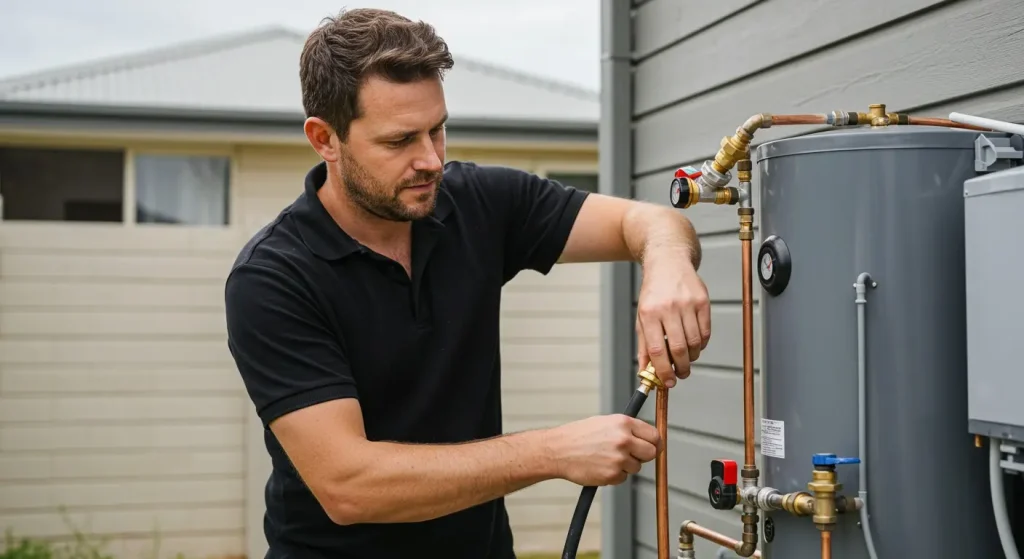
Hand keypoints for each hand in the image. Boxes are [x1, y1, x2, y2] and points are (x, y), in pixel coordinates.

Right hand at [547, 414, 660, 485]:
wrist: (558, 450)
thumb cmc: (579, 435)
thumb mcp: (604, 422)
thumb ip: (627, 429)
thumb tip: (646, 438)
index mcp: (623, 423)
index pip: (654, 435)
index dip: (654, 442)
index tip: (652, 446)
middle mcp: (624, 440)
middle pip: (651, 452)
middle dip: (644, 455)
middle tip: (632, 455)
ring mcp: (619, 458)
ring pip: (636, 467)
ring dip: (626, 466)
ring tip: (606, 458)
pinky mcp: (612, 475)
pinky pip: (623, 478)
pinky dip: (614, 475)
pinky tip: (600, 466)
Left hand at [635, 255, 710, 386]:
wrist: (668, 263)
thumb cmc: (653, 293)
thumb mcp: (642, 317)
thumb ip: (644, 346)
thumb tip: (646, 372)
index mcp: (649, 313)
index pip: (658, 350)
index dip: (663, 371)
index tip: (668, 382)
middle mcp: (668, 308)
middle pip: (679, 348)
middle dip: (680, 368)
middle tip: (680, 375)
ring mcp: (687, 304)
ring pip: (695, 342)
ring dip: (691, 357)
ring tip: (686, 358)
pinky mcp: (703, 301)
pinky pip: (706, 332)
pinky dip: (701, 344)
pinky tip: (694, 343)